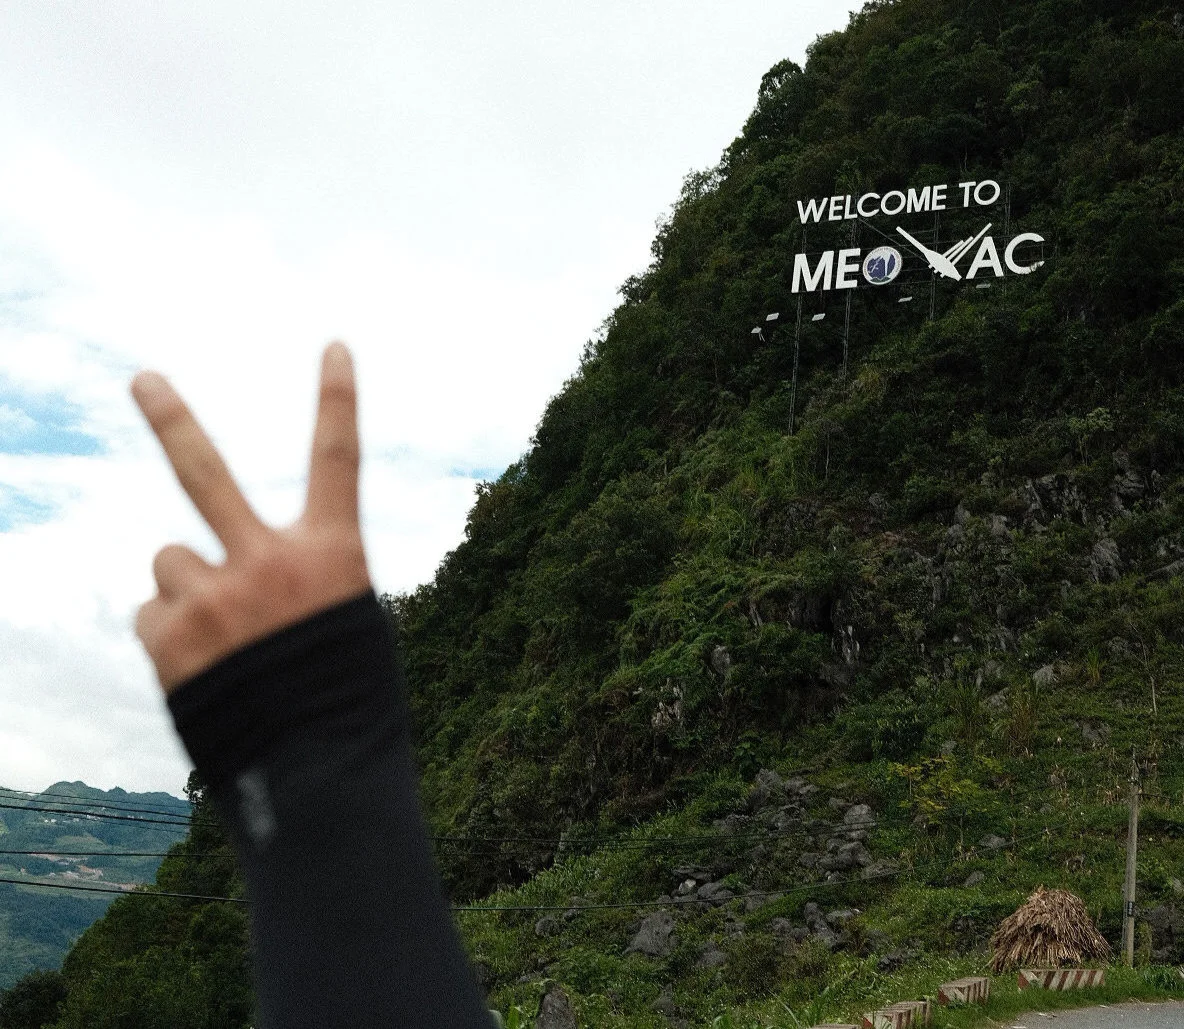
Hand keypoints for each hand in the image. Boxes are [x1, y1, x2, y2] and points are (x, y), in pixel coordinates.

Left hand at [131, 342, 371, 692]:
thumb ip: (298, 575)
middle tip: (141, 378)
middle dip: (171, 418)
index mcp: (331, 556)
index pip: (338, 459)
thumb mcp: (348, 624)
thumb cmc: (344, 699)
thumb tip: (222, 557)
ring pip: (170, 562)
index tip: (334, 346)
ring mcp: (214, 598)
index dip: (338, 398)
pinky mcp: (169, 638)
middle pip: (205, 473)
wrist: (315, 779)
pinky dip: (169, 634)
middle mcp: (270, 563)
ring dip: (187, 591)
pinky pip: (151, 612)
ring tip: (221, 641)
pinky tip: (201, 669)